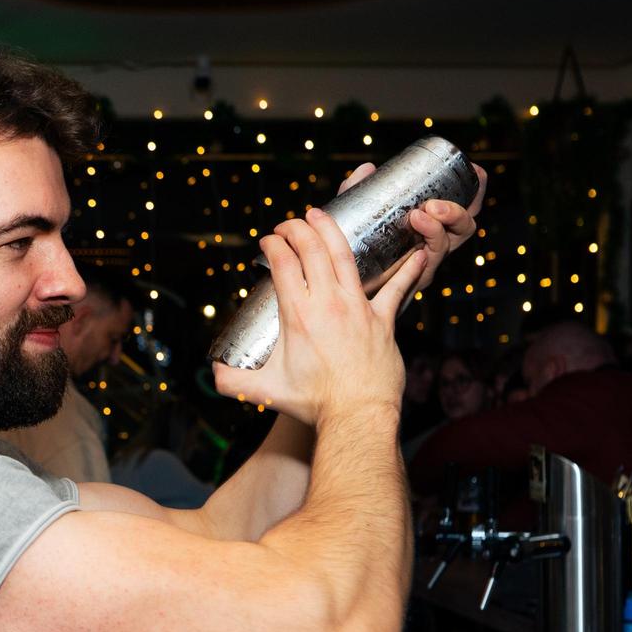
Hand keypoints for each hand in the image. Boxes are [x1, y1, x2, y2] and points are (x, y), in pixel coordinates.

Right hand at [213, 209, 429, 428]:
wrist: (356, 416)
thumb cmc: (315, 405)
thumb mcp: (266, 392)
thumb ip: (233, 383)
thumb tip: (214, 375)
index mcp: (298, 315)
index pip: (283, 264)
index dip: (273, 245)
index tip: (268, 241)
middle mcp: (328, 303)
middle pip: (312, 249)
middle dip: (297, 228)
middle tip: (290, 223)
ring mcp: (357, 308)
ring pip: (344, 256)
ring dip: (331, 230)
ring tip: (320, 216)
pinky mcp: (382, 320)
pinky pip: (397, 288)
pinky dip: (407, 270)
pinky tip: (417, 253)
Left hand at [342, 161, 488, 298]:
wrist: (341, 284)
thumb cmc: (356, 245)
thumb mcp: (358, 212)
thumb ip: (359, 189)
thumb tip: (367, 169)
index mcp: (434, 225)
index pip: (464, 207)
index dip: (476, 190)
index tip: (476, 171)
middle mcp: (435, 245)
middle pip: (464, 228)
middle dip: (456, 212)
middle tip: (433, 204)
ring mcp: (425, 265)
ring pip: (445, 247)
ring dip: (436, 230)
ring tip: (418, 217)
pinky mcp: (411, 283)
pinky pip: (424, 272)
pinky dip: (423, 257)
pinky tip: (417, 251)